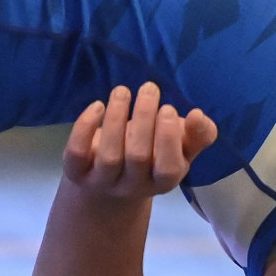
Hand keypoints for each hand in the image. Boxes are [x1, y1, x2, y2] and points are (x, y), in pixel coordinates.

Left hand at [63, 83, 217, 199]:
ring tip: (122, 91)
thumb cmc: (155, 159)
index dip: (168, 138)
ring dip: (116, 118)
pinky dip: (85, 128)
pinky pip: (77, 153)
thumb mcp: (182, 149)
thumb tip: (198, 115)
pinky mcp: (77, 173)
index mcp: (164, 182)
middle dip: (144, 119)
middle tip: (149, 89)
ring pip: (109, 155)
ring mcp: (103, 183)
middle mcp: (133, 187)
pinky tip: (97, 106)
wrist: (111, 185)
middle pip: (138, 157)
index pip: (168, 168)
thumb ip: (199, 134)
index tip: (168, 108)